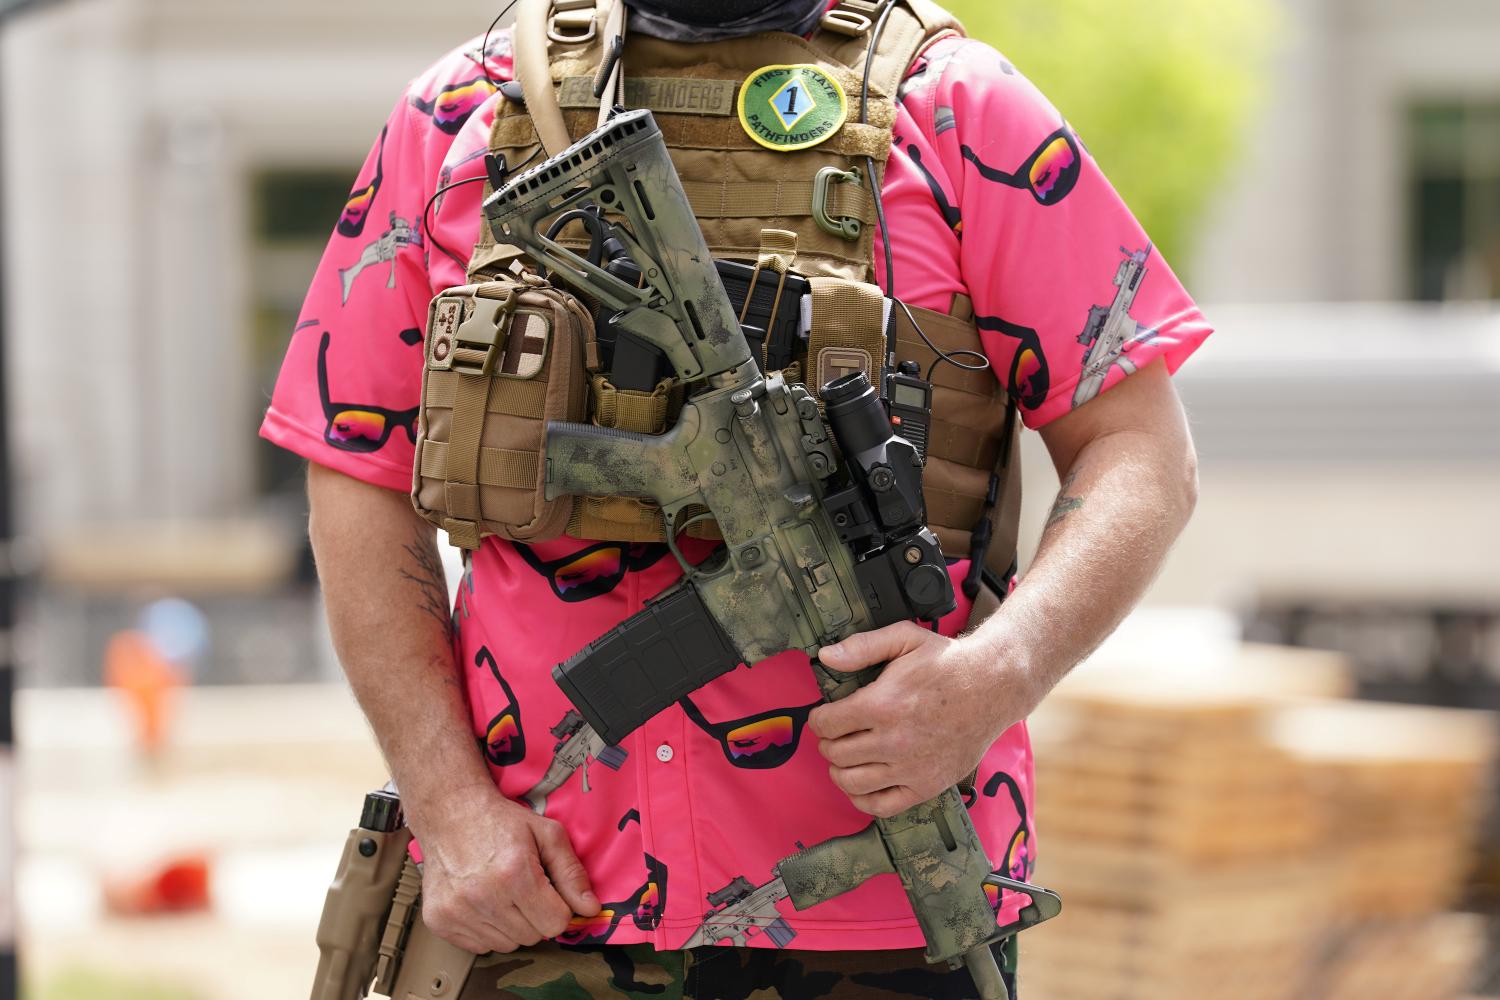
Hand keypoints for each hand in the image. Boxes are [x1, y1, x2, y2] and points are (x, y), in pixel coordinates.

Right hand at [413, 784, 600, 953]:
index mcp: (515, 874)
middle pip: (532, 937)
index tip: (547, 891)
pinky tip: (482, 902)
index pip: (555, 924)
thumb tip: (591, 909)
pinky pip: (479, 946)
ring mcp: (457, 911)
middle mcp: (483, 896)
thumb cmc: (502, 822)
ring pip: (506, 945)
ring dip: (511, 925)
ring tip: (501, 894)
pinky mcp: (439, 921)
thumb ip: (572, 873)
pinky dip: (486, 930)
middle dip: (535, 916)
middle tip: (523, 889)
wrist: (450, 814)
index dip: (558, 908)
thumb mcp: (547, 835)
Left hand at [808, 622, 1038, 818]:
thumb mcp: (905, 638)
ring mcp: (911, 768)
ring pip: (852, 782)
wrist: (994, 686)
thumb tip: (826, 656)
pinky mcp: (928, 785)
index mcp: (882, 705)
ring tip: (846, 757)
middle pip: (836, 754)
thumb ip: (862, 647)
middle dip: (828, 742)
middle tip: (836, 734)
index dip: (819, 720)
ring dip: (840, 770)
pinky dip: (863, 800)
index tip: (824, 716)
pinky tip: (862, 784)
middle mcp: (894, 741)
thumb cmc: (948, 661)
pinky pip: (882, 806)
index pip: (827, 725)